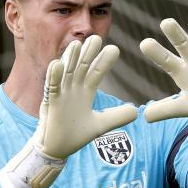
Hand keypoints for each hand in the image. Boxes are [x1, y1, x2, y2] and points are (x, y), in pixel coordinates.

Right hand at [0, 35, 136, 187]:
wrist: (57, 149)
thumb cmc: (75, 135)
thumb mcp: (100, 125)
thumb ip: (116, 117)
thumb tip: (136, 111)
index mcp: (85, 92)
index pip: (96, 73)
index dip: (104, 62)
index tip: (114, 49)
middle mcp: (73, 89)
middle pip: (82, 68)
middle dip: (89, 53)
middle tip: (97, 38)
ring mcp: (62, 94)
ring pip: (67, 72)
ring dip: (72, 59)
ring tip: (78, 44)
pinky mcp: (51, 102)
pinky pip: (52, 86)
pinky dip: (54, 75)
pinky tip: (57, 63)